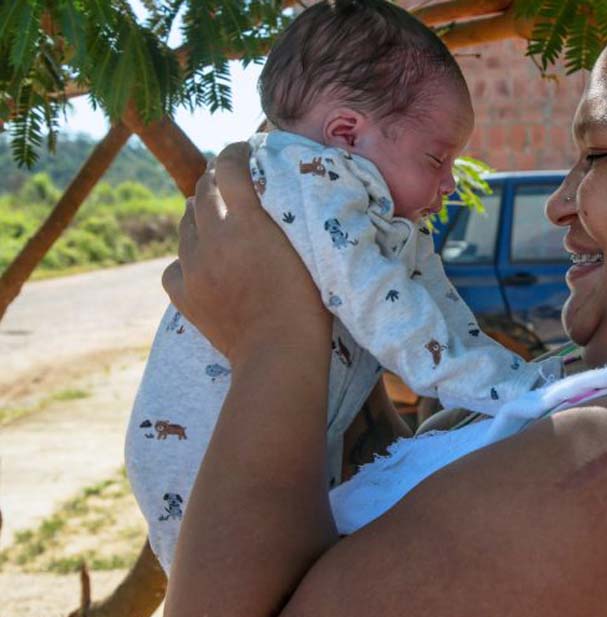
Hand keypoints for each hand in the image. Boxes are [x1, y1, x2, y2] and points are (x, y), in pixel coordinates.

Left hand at [162, 142, 330, 364]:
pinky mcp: (183, 293)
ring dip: (201, 216)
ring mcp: (193, 266)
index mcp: (247, 222)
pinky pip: (175, 264)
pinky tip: (202, 265)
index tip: (242, 150)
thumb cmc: (308, 303)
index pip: (229, 168)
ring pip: (186, 224)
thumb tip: (272, 193)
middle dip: (216, 181)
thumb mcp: (307, 250)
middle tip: (231, 184)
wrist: (279, 353)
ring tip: (218, 223)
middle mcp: (213, 237)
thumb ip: (286, 218)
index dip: (234, 153)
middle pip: (202, 191)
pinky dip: (188, 258)